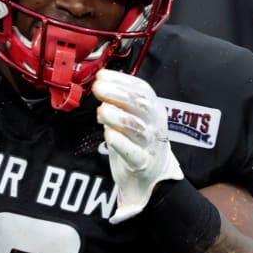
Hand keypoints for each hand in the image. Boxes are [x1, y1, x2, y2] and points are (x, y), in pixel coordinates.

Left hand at [93, 68, 183, 222]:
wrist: (149, 177)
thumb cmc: (137, 143)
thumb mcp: (132, 117)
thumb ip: (118, 102)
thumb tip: (100, 83)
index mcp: (154, 109)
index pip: (142, 89)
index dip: (122, 80)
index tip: (102, 76)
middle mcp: (155, 124)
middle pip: (141, 104)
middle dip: (118, 93)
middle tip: (98, 88)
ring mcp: (150, 145)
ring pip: (136, 127)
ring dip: (117, 116)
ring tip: (101, 111)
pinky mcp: (142, 164)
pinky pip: (133, 152)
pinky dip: (120, 142)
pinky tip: (109, 134)